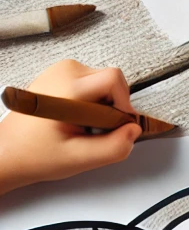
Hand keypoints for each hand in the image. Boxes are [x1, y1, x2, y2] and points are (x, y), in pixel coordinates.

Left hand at [0, 60, 141, 196]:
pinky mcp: (58, 74)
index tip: (117, 124)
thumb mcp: (80, 159)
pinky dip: (93, 100)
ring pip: (103, 80)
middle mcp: (62, 72)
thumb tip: (134, 130)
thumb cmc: (36, 155)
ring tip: (85, 125)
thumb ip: (115, 147)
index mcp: (66, 89)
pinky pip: (91, 81)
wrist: (7, 152)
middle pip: (111, 79)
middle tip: (97, 129)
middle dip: (114, 105)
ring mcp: (59, 71)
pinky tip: (78, 118)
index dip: (124, 102)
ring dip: (104, 103)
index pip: (113, 79)